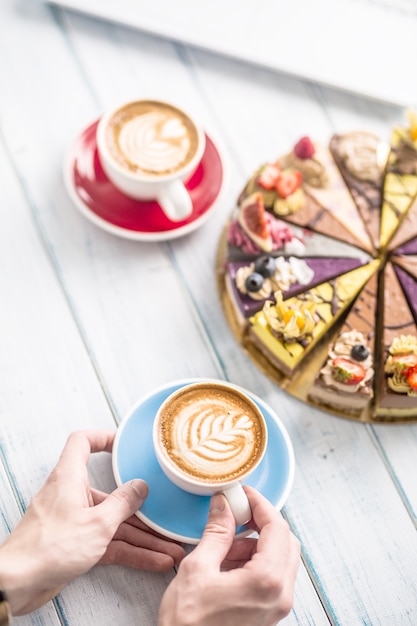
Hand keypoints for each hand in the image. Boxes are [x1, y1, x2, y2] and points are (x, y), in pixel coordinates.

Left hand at [0, 430, 184, 615]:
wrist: (17, 583)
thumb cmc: (49, 547)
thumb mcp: (97, 523)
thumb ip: (123, 503)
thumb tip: (140, 487)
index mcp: (70, 477)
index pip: (82, 442)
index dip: (103, 437)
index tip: (125, 444)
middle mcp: (71, 495)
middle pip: (111, 493)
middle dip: (141, 509)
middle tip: (165, 515)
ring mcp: (74, 520)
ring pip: (114, 523)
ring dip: (142, 537)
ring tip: (170, 549)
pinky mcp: (75, 544)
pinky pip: (109, 543)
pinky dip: (130, 552)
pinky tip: (154, 561)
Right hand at [158, 486, 299, 625]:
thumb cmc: (188, 624)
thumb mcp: (197, 568)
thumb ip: (216, 532)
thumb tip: (223, 505)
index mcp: (267, 581)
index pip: (277, 527)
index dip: (260, 504)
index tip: (244, 494)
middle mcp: (280, 595)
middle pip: (285, 541)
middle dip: (262, 522)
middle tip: (238, 511)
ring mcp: (276, 607)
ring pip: (280, 558)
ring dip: (257, 542)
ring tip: (226, 541)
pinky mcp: (268, 613)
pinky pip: (272, 576)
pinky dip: (255, 560)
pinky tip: (228, 560)